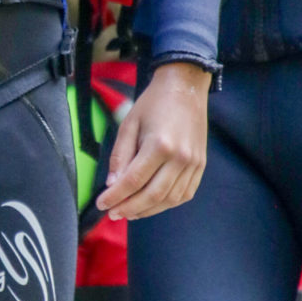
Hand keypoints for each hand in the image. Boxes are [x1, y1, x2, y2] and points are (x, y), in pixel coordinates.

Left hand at [96, 61, 209, 220]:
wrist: (185, 87)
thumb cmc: (153, 104)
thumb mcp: (129, 124)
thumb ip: (120, 156)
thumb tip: (112, 185)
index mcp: (159, 145)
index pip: (133, 181)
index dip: (115, 196)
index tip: (101, 204)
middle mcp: (180, 157)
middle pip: (152, 195)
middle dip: (129, 208)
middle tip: (113, 213)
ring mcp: (193, 163)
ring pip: (169, 199)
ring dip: (147, 210)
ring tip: (129, 212)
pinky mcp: (200, 165)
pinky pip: (184, 194)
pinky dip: (166, 204)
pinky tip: (151, 204)